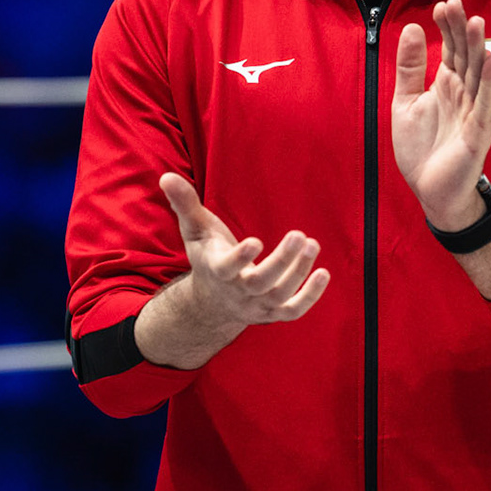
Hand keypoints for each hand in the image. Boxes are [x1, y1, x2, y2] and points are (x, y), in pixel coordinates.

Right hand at [134, 173, 330, 370]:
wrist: (213, 300)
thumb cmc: (208, 255)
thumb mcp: (195, 230)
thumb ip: (185, 204)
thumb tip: (166, 176)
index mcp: (217, 270)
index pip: (227, 269)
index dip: (241, 258)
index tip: (256, 241)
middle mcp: (237, 292)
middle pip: (260, 284)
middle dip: (282, 262)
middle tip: (300, 236)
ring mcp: (257, 306)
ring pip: (280, 295)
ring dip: (299, 271)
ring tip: (311, 244)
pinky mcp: (274, 313)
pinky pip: (294, 311)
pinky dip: (311, 296)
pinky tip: (324, 273)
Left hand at [391, 0, 490, 229]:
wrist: (430, 191)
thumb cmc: (421, 149)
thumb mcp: (405, 103)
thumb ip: (409, 68)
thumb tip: (411, 28)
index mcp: (445, 85)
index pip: (449, 49)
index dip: (446, 28)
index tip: (442, 5)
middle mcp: (463, 94)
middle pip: (465, 56)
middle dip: (461, 30)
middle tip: (455, 3)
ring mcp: (473, 112)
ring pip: (478, 75)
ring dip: (478, 49)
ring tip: (476, 22)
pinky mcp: (478, 133)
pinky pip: (485, 105)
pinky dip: (489, 83)